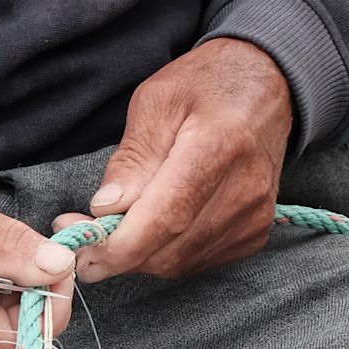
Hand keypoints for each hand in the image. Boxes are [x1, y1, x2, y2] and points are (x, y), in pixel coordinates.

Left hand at [59, 41, 293, 284]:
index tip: (81, 253)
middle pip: (170, 249)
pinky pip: (197, 261)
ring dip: (140, 255)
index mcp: (219, 147)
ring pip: (179, 263)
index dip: (121, 246)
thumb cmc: (207, 84)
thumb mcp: (155, 101)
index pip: (168, 217)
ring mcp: (254, 217)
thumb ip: (132, 158)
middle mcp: (245, 190)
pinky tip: (156, 225)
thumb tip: (106, 209)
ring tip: (119, 223)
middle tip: (83, 233)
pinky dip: (166, 253)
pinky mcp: (255, 234)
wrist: (267, 86)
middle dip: (119, 252)